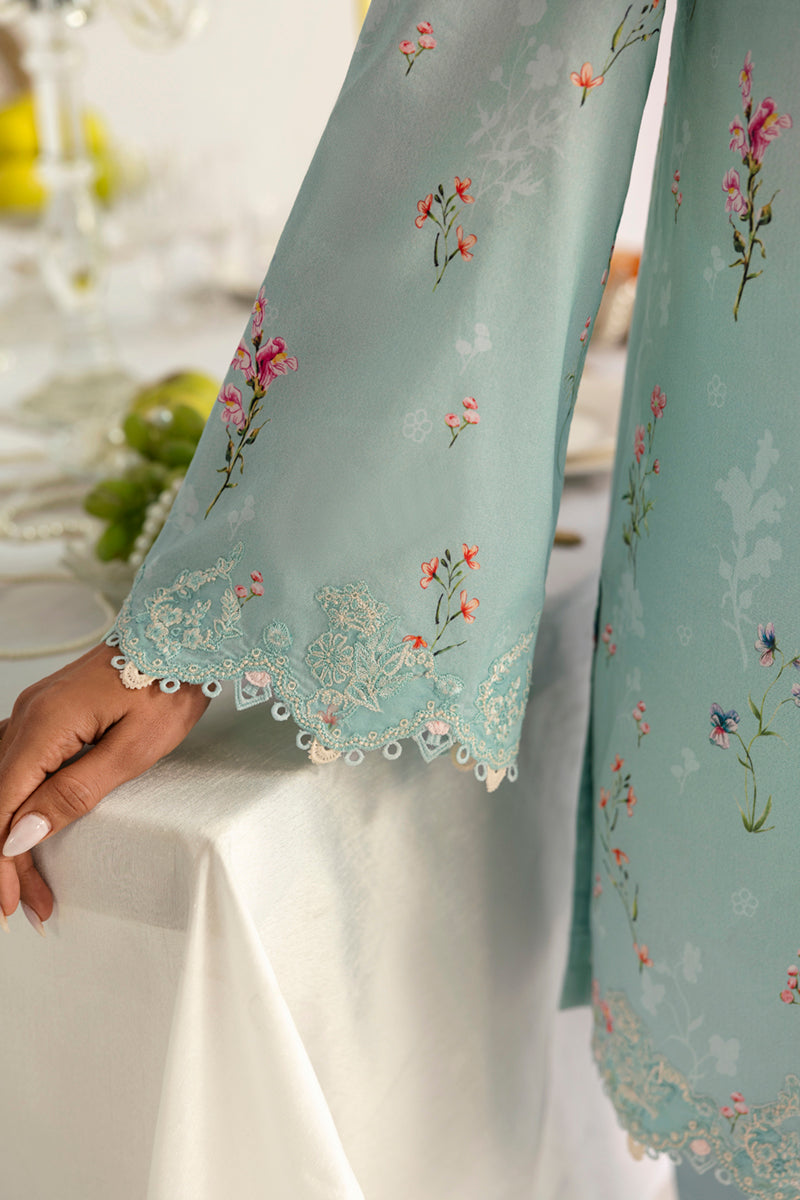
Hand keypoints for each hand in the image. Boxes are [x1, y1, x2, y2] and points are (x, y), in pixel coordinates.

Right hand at [0, 643, 209, 929]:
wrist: (181, 635)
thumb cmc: (168, 684)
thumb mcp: (132, 749)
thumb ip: (73, 793)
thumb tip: (18, 835)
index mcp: (44, 724)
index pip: (0, 807)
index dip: (0, 861)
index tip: (11, 904)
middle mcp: (27, 715)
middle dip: (8, 859)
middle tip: (31, 906)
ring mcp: (33, 710)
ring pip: (3, 785)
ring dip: (11, 835)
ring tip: (31, 882)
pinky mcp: (47, 711)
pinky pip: (15, 763)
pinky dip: (17, 802)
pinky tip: (26, 828)